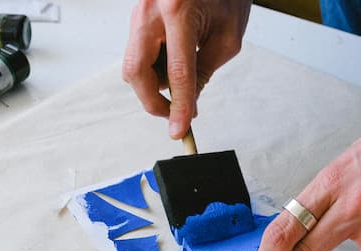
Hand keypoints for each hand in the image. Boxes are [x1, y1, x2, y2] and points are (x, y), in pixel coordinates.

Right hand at [123, 0, 251, 138]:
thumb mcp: (226, 38)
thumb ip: (204, 72)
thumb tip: (187, 105)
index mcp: (178, 11)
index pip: (177, 72)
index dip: (178, 106)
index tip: (179, 130)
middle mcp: (150, 10)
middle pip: (137, 71)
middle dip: (152, 100)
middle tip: (173, 114)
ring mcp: (139, 12)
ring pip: (134, 65)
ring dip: (155, 82)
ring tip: (183, 73)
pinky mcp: (137, 16)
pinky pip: (138, 53)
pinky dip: (154, 67)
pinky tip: (174, 59)